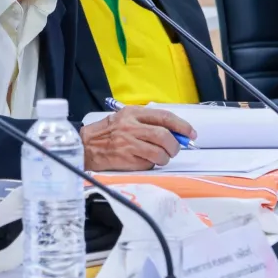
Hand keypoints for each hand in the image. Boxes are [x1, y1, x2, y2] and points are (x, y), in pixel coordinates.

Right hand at [80, 106, 195, 171]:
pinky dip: (152, 164)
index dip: (182, 126)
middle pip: (164, 136)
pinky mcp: (126, 159)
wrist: (86, 146)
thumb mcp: (126, 118)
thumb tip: (175, 133)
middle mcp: (131, 127)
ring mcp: (128, 144)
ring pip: (159, 153)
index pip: (164, 117)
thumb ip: (148, 122)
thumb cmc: (109, 132)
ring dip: (165, 157)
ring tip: (161, 157)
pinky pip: (148, 164)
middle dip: (175, 145)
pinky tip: (145, 161)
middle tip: (175, 149)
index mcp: (133, 113)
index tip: (191, 133)